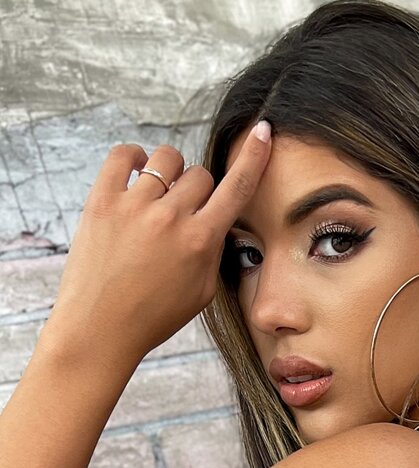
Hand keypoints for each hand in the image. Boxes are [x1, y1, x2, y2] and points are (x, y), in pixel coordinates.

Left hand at [40, 121, 272, 365]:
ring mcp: (134, 206)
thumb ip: (213, 252)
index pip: (237, 188)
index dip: (254, 157)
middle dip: (198, 190)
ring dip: (169, 171)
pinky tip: (135, 173)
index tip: (262, 131)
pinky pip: (122, 155)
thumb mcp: (201, 293)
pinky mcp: (102, 200)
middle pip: (200, 175)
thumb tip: (214, 221)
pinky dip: (133, 157)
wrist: (100, 329)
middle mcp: (171, 218)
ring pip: (166, 158)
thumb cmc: (153, 317)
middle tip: (182, 214)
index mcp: (201, 242)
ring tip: (158, 194)